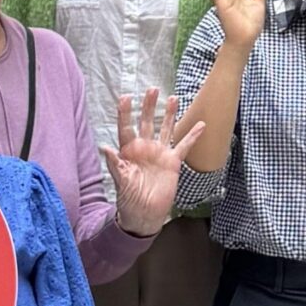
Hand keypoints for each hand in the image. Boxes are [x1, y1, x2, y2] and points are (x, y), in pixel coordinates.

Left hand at [99, 89, 205, 236]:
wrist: (145, 215)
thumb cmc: (128, 200)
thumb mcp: (121, 182)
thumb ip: (115, 165)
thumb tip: (105, 148)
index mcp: (129, 152)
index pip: (126, 128)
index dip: (125, 113)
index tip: (126, 97)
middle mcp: (144, 149)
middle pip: (147, 122)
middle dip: (149, 106)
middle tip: (152, 89)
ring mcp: (159, 154)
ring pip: (166, 129)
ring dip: (170, 114)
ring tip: (174, 98)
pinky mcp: (172, 162)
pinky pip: (183, 146)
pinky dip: (192, 136)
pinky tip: (200, 124)